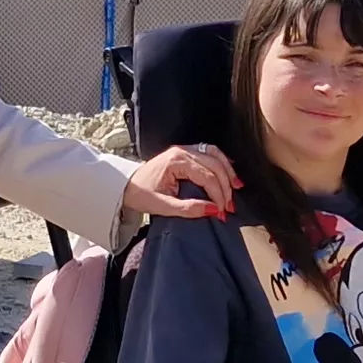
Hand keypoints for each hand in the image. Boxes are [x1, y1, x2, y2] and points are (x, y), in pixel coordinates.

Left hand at [120, 144, 236, 219]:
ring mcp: (184, 150)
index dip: (217, 195)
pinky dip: (222, 162)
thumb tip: (212, 210)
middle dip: (225, 187)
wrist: (126, 186)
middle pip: (214, 165)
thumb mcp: (162, 206)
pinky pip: (209, 152)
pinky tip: (230, 173)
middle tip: (229, 206)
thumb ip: (187, 209)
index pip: (206, 176)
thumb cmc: (140, 195)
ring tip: (236, 188)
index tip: (221, 212)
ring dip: (227, 172)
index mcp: (175, 161)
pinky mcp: (186, 153)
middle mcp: (182, 151)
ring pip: (215, 155)